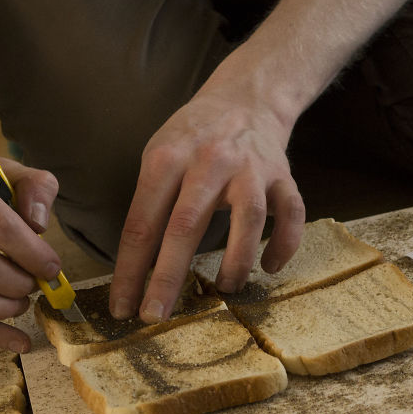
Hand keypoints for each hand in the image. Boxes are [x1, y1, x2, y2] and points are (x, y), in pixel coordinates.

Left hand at [109, 89, 305, 323]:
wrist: (245, 97)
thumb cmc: (192, 136)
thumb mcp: (158, 155)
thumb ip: (149, 203)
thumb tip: (134, 269)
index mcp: (167, 158)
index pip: (142, 223)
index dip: (130, 269)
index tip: (121, 306)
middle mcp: (209, 161)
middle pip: (185, 226)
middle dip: (167, 277)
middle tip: (155, 317)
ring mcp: (250, 168)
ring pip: (248, 219)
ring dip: (235, 261)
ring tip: (224, 290)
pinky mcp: (282, 175)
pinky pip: (291, 214)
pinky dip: (284, 244)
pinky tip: (269, 266)